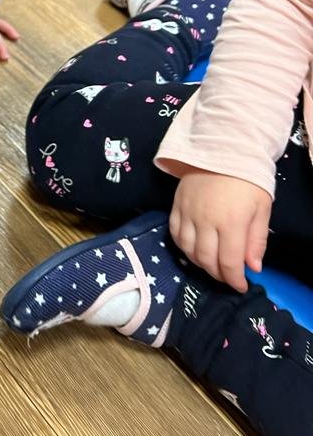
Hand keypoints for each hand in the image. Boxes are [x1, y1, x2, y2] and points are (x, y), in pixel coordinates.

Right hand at [169, 169, 271, 292]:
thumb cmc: (248, 180)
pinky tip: (193, 248)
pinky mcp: (176, 205)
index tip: (241, 286)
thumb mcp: (261, 209)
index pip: (228, 263)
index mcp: (231, 223)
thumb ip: (257, 240)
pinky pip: (174, 233)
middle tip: (227, 276)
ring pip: (187, 249)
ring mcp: (187, 213)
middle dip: (218, 274)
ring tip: (211, 264)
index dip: (234, 280)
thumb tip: (252, 268)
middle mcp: (205, 221)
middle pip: (206, 260)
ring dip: (200, 263)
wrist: (223, 149)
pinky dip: (183, 246)